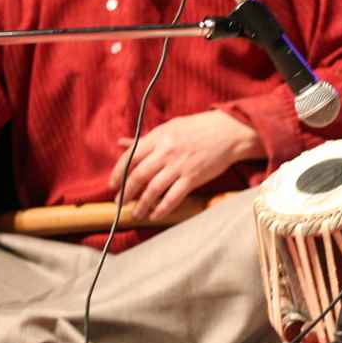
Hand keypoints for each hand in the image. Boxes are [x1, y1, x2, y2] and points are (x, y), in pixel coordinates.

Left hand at [109, 109, 259, 219]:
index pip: (130, 157)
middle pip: (138, 176)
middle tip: (119, 203)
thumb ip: (145, 138)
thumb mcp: (170, 127)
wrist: (229, 132)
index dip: (117, 173)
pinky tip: (155, 214)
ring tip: (135, 213)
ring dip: (141, 204)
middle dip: (126, 193)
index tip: (112, 186)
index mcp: (158, 137)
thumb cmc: (199, 128)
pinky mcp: (193, 177)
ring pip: (153, 189)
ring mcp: (180, 165)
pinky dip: (162, 208)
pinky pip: (173, 197)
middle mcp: (166, 151)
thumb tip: (121, 142)